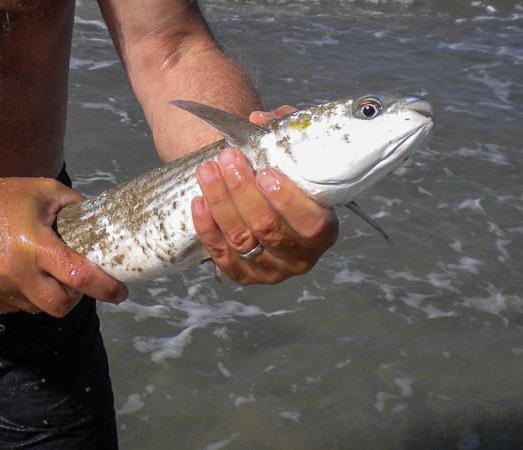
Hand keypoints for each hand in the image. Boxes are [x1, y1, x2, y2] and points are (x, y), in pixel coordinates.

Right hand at [0, 176, 127, 316]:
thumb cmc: (0, 198)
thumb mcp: (45, 191)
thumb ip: (77, 206)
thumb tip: (106, 220)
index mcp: (34, 243)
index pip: (77, 275)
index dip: (104, 287)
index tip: (120, 291)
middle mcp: (15, 271)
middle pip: (60, 305)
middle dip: (76, 297)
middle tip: (78, 282)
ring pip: (38, 308)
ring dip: (49, 296)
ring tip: (44, 271)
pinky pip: (16, 307)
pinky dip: (27, 295)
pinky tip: (20, 272)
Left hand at [191, 106, 338, 283]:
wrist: (262, 201)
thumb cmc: (282, 177)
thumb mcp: (291, 156)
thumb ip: (284, 132)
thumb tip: (260, 119)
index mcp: (323, 231)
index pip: (312, 224)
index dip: (288, 201)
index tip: (266, 173)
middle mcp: (299, 258)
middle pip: (269, 229)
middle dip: (243, 191)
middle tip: (228, 157)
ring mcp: (270, 271)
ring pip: (242, 240)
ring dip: (221, 202)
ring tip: (208, 170)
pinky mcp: (243, 275)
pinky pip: (221, 255)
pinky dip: (207, 228)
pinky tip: (199, 200)